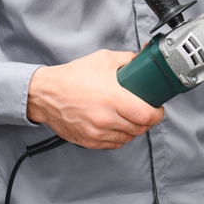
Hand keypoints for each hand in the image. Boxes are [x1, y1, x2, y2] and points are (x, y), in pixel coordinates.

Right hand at [26, 49, 164, 148]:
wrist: (45, 94)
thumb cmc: (73, 77)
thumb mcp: (103, 59)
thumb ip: (127, 60)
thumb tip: (142, 60)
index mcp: (113, 98)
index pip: (146, 115)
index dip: (157, 114)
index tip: (158, 109)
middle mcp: (106, 118)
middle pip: (140, 128)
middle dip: (147, 120)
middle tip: (146, 111)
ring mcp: (97, 132)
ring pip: (128, 138)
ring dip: (133, 129)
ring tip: (130, 117)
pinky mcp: (89, 141)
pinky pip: (113, 144)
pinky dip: (119, 137)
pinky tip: (117, 125)